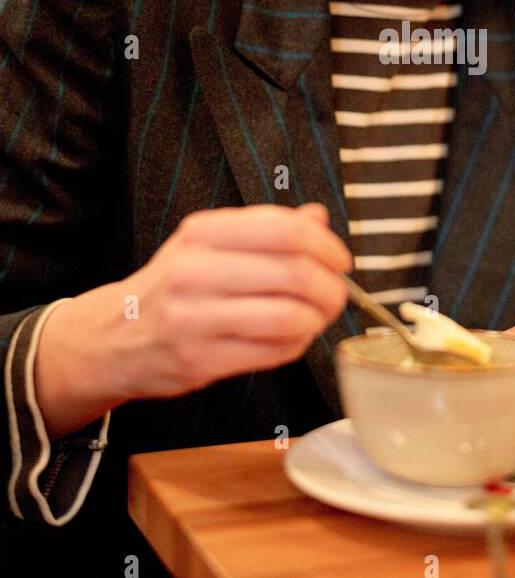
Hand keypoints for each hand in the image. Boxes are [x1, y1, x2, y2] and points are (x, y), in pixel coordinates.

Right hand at [110, 202, 353, 400]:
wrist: (111, 337)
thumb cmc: (172, 287)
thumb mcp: (208, 244)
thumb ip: (264, 230)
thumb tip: (317, 217)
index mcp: (202, 233)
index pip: (284, 229)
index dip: (326, 245)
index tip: (340, 260)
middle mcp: (194, 270)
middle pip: (294, 273)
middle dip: (331, 288)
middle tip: (337, 295)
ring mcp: (193, 318)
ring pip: (287, 316)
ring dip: (317, 320)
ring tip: (317, 318)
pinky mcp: (198, 360)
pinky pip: (271, 352)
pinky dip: (296, 345)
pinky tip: (292, 338)